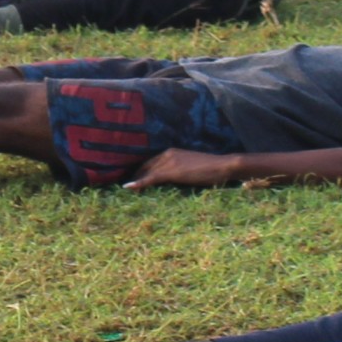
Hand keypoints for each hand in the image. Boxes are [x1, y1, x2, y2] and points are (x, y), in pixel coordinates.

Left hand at [119, 148, 249, 189]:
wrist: (222, 166)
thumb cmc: (210, 169)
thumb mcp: (190, 167)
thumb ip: (178, 170)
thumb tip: (170, 180)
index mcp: (170, 151)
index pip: (148, 162)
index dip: (138, 171)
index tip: (128, 178)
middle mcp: (167, 153)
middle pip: (144, 166)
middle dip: (132, 175)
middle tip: (119, 185)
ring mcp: (169, 162)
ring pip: (145, 172)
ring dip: (133, 180)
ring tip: (120, 190)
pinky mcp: (172, 172)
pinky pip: (151, 178)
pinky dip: (139, 183)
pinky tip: (128, 188)